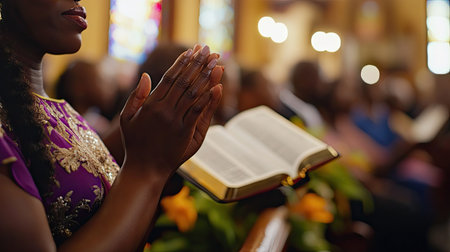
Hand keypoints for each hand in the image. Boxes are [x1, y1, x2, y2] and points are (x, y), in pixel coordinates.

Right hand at [119, 45, 222, 176]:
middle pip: (184, 81)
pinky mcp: (185, 132)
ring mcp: (175, 121)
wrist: (144, 170)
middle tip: (209, 49)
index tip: (192, 50)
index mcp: (150, 104)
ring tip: (217, 62)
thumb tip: (145, 75)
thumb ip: (136, 97)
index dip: (182, 62)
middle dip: (198, 63)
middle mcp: (163, 109)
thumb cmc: (135, 144)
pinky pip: (197, 111)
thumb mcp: (127, 118)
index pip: (169, 77)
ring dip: (206, 76)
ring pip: (193, 93)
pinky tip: (216, 86)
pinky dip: (208, 98)